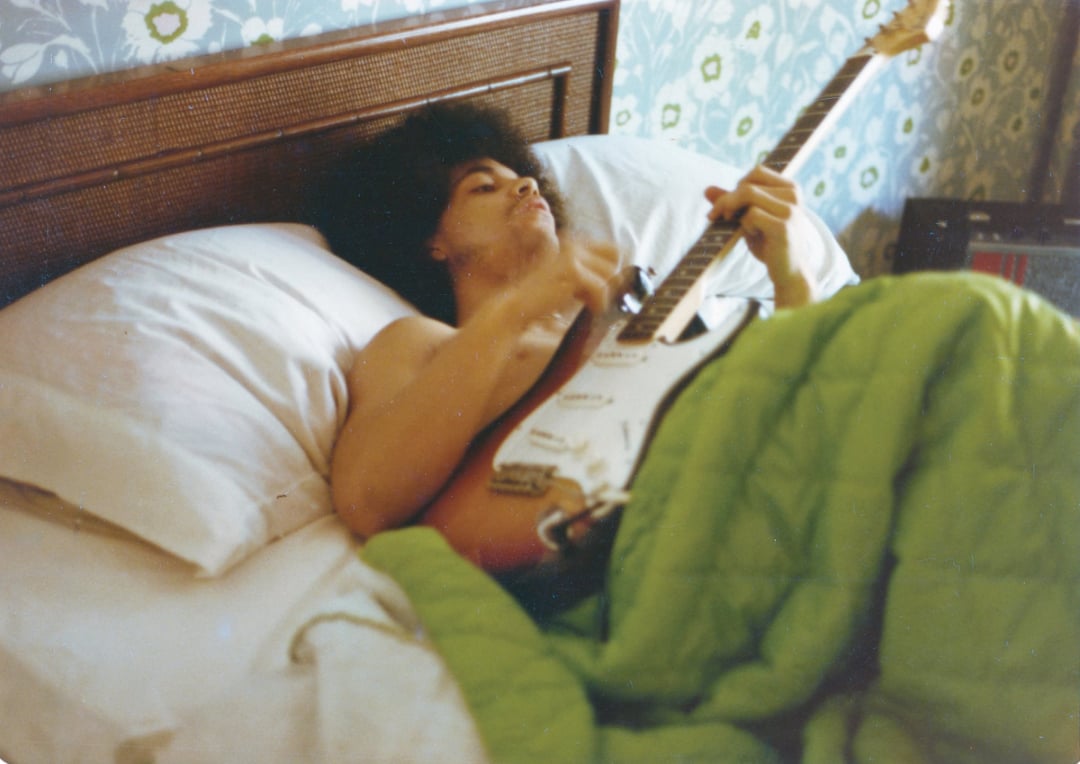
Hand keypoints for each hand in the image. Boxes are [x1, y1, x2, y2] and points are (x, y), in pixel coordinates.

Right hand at [506, 235, 620, 324]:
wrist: (519, 305)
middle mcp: (575, 242)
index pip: (614, 248)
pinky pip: (600, 288)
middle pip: (616, 258)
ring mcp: (573, 254)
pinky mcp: (573, 271)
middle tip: (601, 296)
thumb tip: (623, 278)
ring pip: (610, 274)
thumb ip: (593, 273)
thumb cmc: (546, 296)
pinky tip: (588, 308)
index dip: (619, 268)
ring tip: (587, 303)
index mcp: (574, 241)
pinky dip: (598, 303)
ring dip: (603, 293)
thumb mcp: (573, 280)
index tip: (615, 286)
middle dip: (613, 279)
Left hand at [705, 165, 822, 307]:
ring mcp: (790, 211)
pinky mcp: (783, 227)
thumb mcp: (750, 220)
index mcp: (790, 189)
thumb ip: (732, 203)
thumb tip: (707, 190)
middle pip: (748, 183)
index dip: (736, 186)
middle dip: (726, 199)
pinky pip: (751, 215)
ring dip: (732, 210)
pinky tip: (752, 234)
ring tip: (733, 223)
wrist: (788, 272)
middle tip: (716, 216)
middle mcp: (793, 196)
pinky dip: (744, 224)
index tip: (725, 205)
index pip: (756, 172)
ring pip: (748, 195)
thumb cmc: (769, 244)